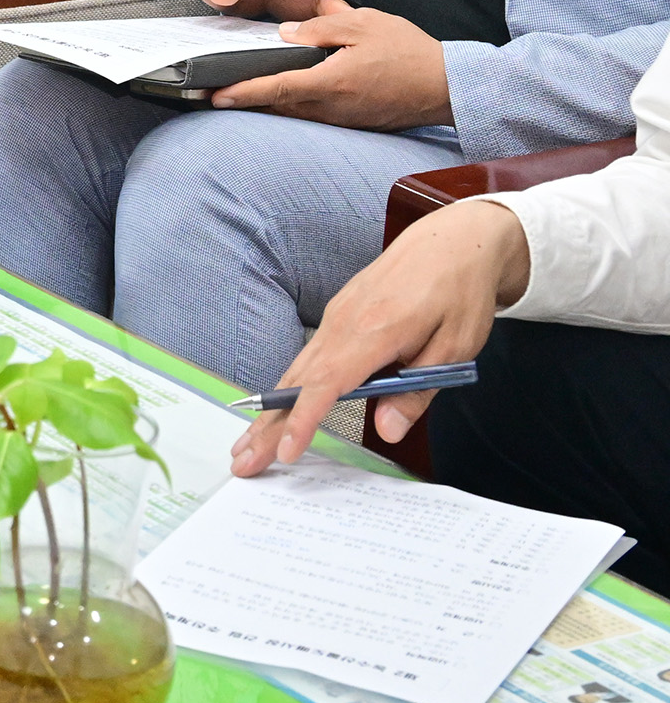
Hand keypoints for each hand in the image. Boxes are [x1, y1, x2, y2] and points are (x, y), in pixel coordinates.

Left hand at [211, 3, 453, 128]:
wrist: (448, 86)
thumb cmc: (410, 52)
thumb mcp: (364, 24)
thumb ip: (321, 26)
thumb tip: (286, 32)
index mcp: (331, 82)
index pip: (276, 87)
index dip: (242, 91)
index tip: (215, 95)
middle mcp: (332, 107)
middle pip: (278, 105)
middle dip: (246, 99)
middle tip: (215, 92)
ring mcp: (342, 119)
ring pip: (294, 113)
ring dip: (267, 104)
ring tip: (241, 92)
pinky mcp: (352, 122)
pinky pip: (313, 116)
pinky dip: (291, 106)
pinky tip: (282, 94)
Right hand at [229, 197, 527, 474]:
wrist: (454, 241)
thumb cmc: (458, 292)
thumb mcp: (456, 347)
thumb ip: (416, 391)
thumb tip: (385, 429)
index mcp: (373, 330)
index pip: (326, 382)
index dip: (304, 419)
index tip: (287, 451)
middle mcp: (343, 323)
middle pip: (295, 381)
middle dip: (266, 425)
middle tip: (242, 461)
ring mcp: (336, 318)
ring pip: (295, 370)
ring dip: (269, 411)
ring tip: (248, 444)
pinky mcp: (338, 317)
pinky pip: (307, 358)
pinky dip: (287, 388)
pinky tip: (276, 409)